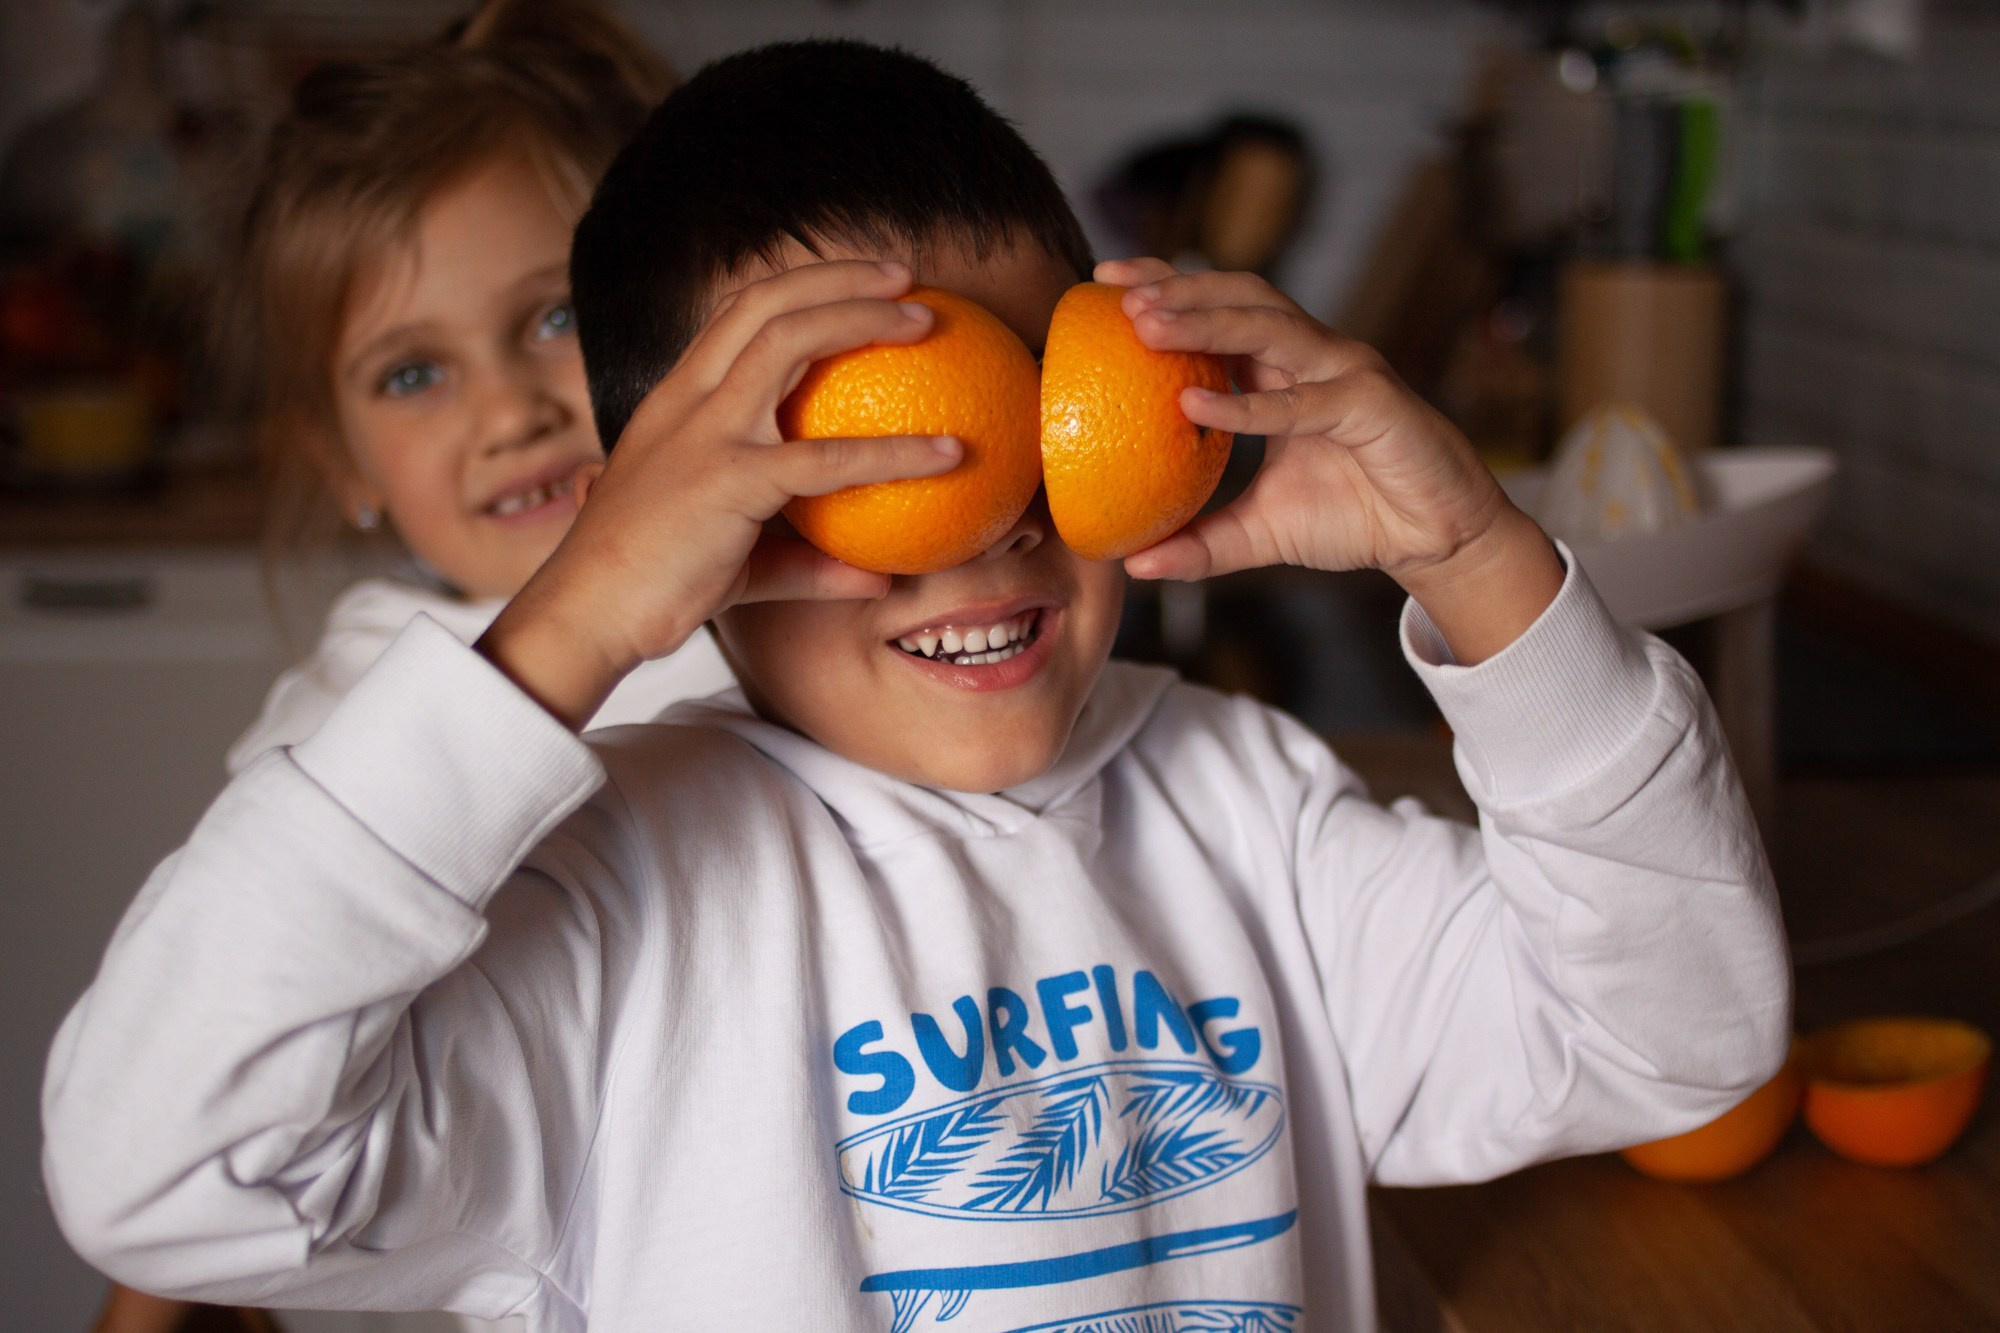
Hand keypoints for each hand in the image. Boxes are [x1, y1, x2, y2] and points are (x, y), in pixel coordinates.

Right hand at [479, 260, 962, 725]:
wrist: (589, 616)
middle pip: (765, 302)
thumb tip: (877, 579)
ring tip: (926, 319)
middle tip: (906, 277)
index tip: (862, 283)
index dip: (801, 285)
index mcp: (678, 402)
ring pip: (789, 341)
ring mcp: (706, 433)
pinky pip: (826, 459)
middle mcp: (689, 400)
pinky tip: (948, 454)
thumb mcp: (741, 565)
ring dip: (863, 317)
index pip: (739, 314)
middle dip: (838, 274)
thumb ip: (808, 564)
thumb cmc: (653, 587)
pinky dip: (895, 452)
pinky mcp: (728, 480)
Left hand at [1097, 258, 1562, 662]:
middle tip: (1116, 292)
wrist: (1433, 540)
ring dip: (1204, 322)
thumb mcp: (1259, 534)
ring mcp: (1345, 373)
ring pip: (1269, 329)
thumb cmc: (1353, 517)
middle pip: (1241, 298)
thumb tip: (1134, 565)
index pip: (1220, 309)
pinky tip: (1193, 406)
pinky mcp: (1372, 406)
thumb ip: (1200, 544)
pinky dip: (1247, 403)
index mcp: (1284, 369)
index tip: (1102, 281)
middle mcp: (1313, 356)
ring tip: (1144, 324)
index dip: (1167, 285)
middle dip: (1179, 287)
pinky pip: (1301, 402)